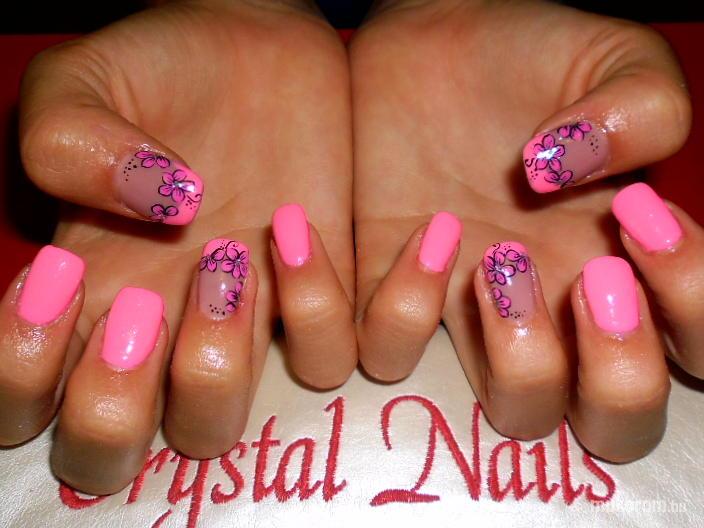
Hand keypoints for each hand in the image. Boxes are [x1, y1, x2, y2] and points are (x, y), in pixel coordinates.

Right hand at [0, 0, 356, 493]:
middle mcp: (155, 325)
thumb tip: (158, 206)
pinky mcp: (320, 297)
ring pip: (214, 425)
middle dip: (115, 401)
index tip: (60, 272)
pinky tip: (298, 225)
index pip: (23, 398)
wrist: (255, 46)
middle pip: (109, 449)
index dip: (24, 370)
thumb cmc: (159, 69)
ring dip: (215, 363)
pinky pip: (326, 359)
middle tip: (142, 300)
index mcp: (81, 288)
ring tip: (226, 257)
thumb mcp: (82, 85)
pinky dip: (320, 309)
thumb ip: (70, 144)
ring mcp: (239, 323)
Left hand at [350, 0, 698, 461]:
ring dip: (518, 357)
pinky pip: (390, 356)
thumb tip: (571, 174)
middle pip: (618, 424)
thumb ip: (641, 112)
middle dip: (616, 372)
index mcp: (625, 259)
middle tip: (587, 277)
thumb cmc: (529, 57)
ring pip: (518, 415)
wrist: (428, 43)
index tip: (634, 213)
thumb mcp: (612, 61)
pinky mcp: (389, 293)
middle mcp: (558, 307)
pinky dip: (402, 311)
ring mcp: (473, 312)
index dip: (686, 304)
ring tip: (495, 257)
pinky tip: (423, 229)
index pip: (694, 347)